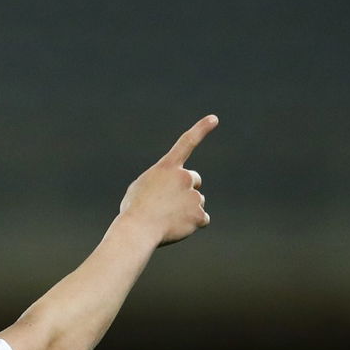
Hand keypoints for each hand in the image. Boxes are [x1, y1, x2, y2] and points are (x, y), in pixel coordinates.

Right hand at [117, 115, 216, 246]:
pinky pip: (201, 219)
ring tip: (166, 218)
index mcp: (167, 168)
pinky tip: (176, 227)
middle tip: (168, 203)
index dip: (201, 129)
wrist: (137, 230)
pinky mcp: (199, 215)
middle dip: (186, 189)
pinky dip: (191, 224)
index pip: (186, 143)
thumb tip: (174, 193)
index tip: (214, 118)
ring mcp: (193, 196)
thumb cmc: (134, 209)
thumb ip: (161, 183)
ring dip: (185, 209)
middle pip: (194, 180)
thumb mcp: (142, 188)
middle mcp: (184, 177)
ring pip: (196, 201)